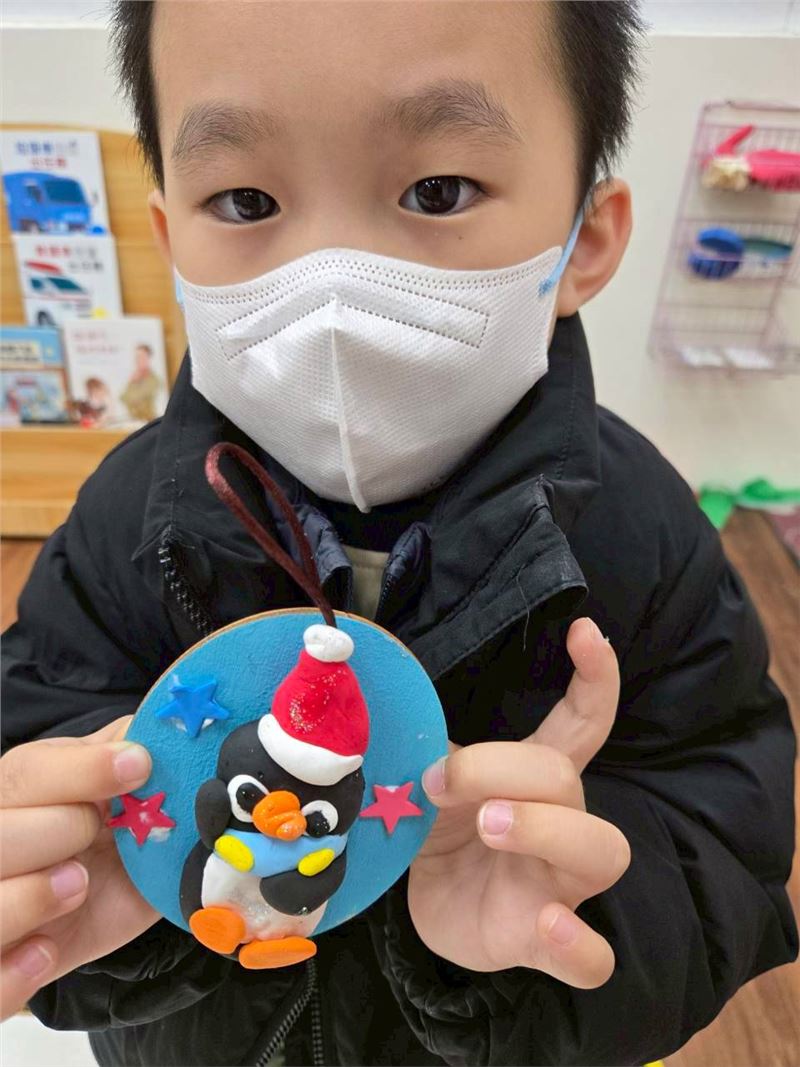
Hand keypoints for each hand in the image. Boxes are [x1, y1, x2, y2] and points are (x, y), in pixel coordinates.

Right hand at [0, 717, 158, 1019]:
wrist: (98, 897)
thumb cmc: (110, 830)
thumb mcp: (120, 786)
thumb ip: (132, 750)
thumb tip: (172, 719)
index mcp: (17, 789)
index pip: (28, 774)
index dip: (84, 772)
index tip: (139, 765)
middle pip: (0, 836)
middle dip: (59, 833)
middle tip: (98, 835)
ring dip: (34, 899)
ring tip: (76, 887)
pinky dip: (18, 973)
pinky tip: (48, 951)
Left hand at [409, 617, 629, 987]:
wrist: (419, 903)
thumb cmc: (437, 826)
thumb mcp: (427, 777)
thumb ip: (427, 745)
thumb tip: (391, 702)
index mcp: (534, 779)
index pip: (583, 723)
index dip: (595, 677)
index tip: (583, 631)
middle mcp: (559, 825)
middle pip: (569, 781)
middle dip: (509, 769)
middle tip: (444, 782)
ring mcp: (557, 885)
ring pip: (603, 851)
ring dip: (547, 828)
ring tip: (490, 825)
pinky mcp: (540, 943)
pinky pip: (592, 959)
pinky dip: (580, 946)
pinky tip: (548, 923)